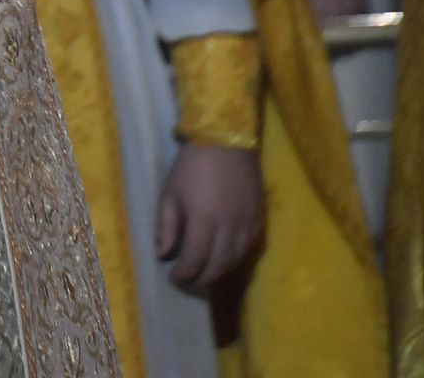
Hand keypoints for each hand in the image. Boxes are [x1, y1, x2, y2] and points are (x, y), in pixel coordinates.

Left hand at [157, 143, 263, 288]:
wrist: (226, 142)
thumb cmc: (191, 166)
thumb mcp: (170, 193)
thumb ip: (166, 227)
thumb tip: (163, 255)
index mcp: (205, 220)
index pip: (196, 260)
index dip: (184, 274)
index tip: (173, 278)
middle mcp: (230, 228)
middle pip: (218, 266)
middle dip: (201, 279)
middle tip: (188, 281)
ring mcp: (249, 225)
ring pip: (236, 261)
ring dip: (219, 272)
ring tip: (204, 273)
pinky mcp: (261, 220)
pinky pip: (250, 249)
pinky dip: (235, 259)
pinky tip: (224, 259)